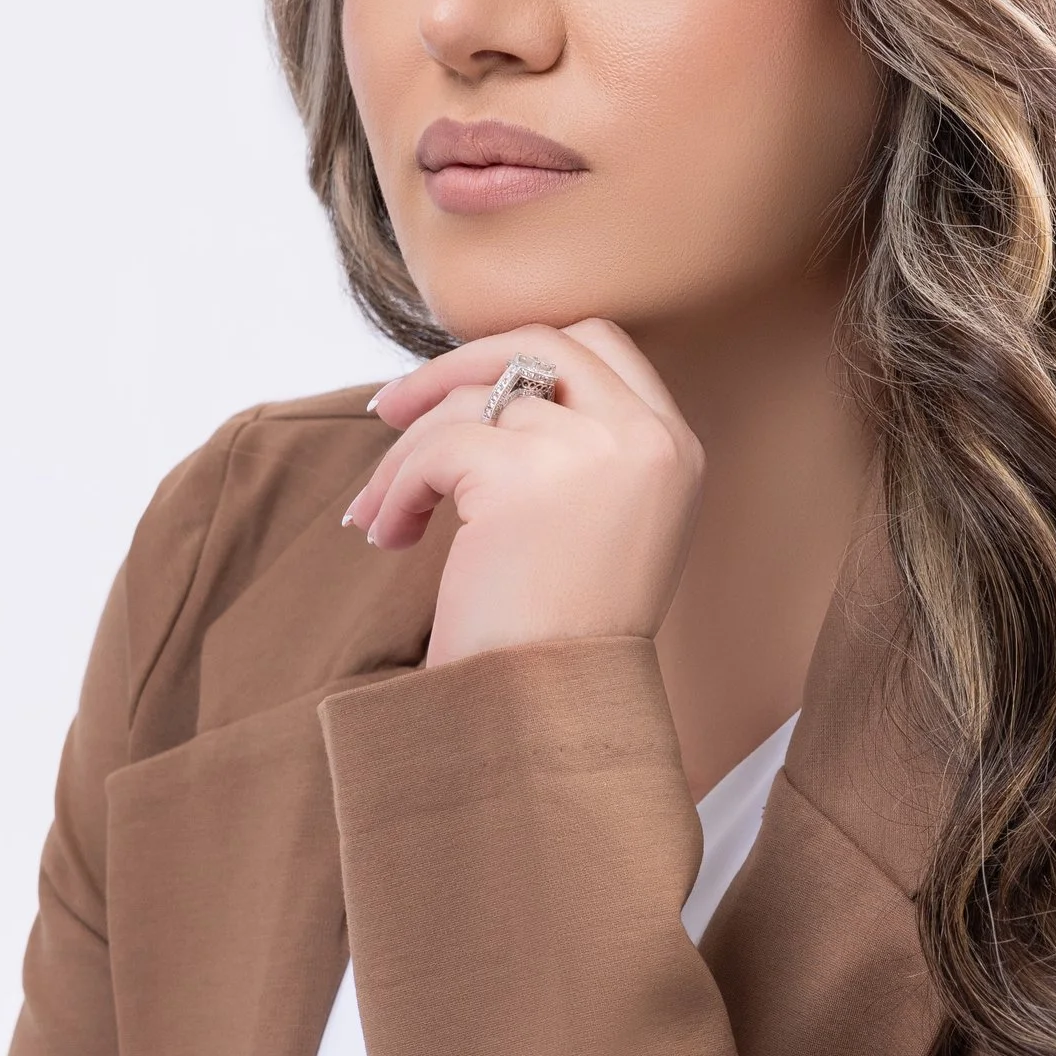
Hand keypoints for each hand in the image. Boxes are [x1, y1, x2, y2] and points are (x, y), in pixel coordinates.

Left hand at [344, 320, 702, 669]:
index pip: (600, 346)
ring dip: (407, 454)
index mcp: (674, 449)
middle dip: (456, 366)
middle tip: (391, 410)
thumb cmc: (565, 642)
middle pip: (540, 342)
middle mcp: (645, 439)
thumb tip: (489, 387)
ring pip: (470, 402)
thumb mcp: (606, 528)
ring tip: (381, 515)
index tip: (467, 391)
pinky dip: (396, 488)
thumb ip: (581, 450)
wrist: (550, 713)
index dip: (522, 357)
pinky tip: (390, 536)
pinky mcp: (524, 474)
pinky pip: (435, 448)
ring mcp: (590, 449)